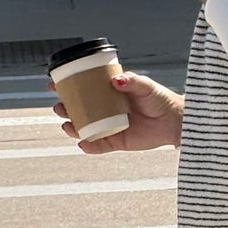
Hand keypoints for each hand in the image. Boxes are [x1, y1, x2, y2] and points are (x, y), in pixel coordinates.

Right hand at [51, 69, 182, 154]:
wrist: (174, 121)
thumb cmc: (159, 99)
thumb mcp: (145, 86)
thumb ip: (132, 81)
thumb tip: (116, 81)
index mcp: (107, 92)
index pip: (83, 88)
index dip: (66, 87)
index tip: (53, 84)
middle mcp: (104, 109)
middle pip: (78, 109)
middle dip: (64, 109)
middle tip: (60, 106)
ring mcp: (108, 126)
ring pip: (84, 128)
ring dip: (72, 128)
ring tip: (68, 125)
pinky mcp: (116, 141)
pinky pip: (99, 146)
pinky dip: (89, 146)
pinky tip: (83, 143)